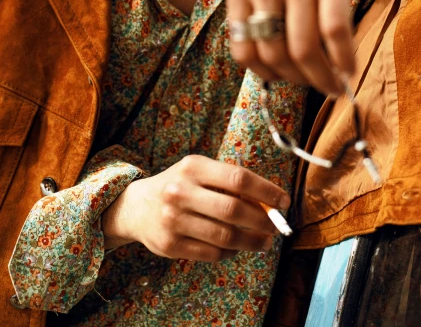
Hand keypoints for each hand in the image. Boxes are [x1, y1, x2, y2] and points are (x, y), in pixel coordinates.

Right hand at [102, 154, 289, 259]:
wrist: (137, 207)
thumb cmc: (180, 186)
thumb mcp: (198, 173)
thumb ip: (229, 183)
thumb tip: (269, 202)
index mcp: (193, 167)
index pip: (238, 178)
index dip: (266, 191)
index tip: (283, 201)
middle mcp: (180, 191)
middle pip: (234, 210)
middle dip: (263, 221)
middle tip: (276, 226)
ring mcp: (173, 220)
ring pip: (225, 236)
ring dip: (252, 241)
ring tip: (264, 241)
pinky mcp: (170, 245)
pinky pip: (211, 253)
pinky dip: (230, 252)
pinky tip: (236, 247)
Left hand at [226, 0, 373, 94]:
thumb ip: (261, 4)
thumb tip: (274, 62)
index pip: (243, 48)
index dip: (266, 75)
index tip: (286, 81)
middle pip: (274, 54)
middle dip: (298, 81)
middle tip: (318, 87)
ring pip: (305, 50)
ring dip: (323, 78)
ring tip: (337, 85)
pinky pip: (335, 33)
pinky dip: (344, 59)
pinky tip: (350, 67)